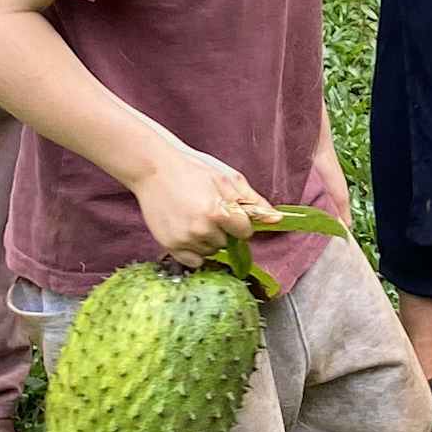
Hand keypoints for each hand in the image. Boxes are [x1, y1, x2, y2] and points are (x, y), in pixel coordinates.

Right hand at [131, 143, 276, 263]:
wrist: (154, 170)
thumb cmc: (193, 170)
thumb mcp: (227, 179)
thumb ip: (253, 201)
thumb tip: (277, 219)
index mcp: (218, 211)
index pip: (245, 232)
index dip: (240, 222)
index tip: (230, 213)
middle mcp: (201, 229)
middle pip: (227, 242)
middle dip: (223, 230)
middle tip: (207, 210)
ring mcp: (184, 239)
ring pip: (211, 251)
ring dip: (209, 240)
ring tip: (195, 218)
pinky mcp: (170, 245)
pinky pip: (194, 261)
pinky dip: (195, 251)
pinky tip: (189, 232)